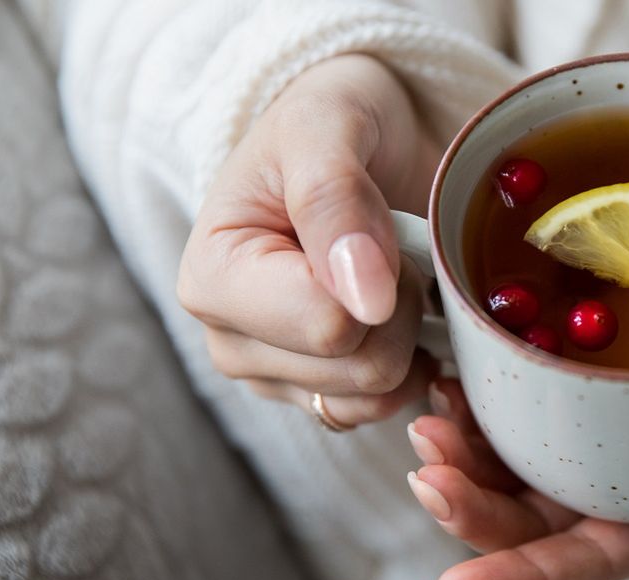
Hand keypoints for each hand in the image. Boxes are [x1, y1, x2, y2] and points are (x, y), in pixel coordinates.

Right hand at [178, 55, 440, 425]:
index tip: (374, 227)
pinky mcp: (319, 396)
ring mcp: (275, 378)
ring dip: (409, 330)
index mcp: (213, 279)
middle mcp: (232, 343)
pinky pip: (386, 408)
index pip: (327, 327)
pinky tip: (406, 316)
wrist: (356, 138)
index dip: (382, 279)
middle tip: (388, 247)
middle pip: (361, 368)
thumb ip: (335, 201)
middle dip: (399, 305)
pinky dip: (415, 364)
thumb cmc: (329, 122)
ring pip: (380, 392)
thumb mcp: (326, 128)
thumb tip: (365, 303)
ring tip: (388, 274)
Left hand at [406, 237, 628, 579]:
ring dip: (458, 450)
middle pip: (530, 513)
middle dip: (468, 507)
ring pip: (512, 455)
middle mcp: (626, 473)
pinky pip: (519, 389)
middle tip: (427, 469)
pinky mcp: (585, 363)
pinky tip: (451, 371)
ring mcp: (600, 419)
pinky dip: (478, 390)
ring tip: (427, 417)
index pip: (591, 559)